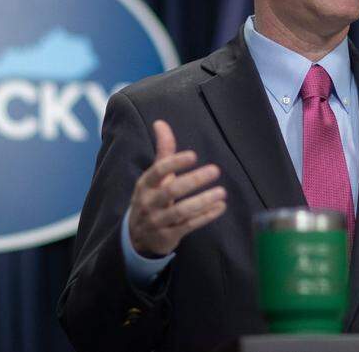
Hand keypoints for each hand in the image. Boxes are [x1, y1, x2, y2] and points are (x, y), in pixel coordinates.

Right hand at [128, 120, 226, 256]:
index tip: (193, 155)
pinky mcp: (167, 237)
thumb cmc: (150, 198)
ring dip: (203, 201)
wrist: (136, 237)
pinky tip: (220, 207)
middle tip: (215, 170)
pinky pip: (188, 226)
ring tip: (222, 192)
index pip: (158, 171)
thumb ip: (163, 152)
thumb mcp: (153, 177)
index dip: (175, 163)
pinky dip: (205, 217)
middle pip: (171, 191)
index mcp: (144, 184)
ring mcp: (157, 221)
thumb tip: (160, 122)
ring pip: (181, 211)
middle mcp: (148, 202)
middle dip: (194, 180)